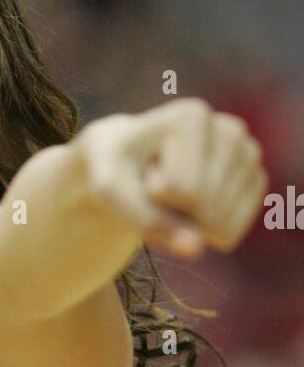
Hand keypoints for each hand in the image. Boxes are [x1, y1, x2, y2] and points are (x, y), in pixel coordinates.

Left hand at [71, 97, 267, 257]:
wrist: (128, 168)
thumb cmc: (115, 173)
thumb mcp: (111, 193)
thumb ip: (147, 220)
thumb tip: (195, 249)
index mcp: (193, 117)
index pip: (183, 191)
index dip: (154, 195)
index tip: (143, 171)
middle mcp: (230, 131)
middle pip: (206, 208)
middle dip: (173, 211)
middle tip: (155, 185)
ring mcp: (248, 155)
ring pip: (221, 224)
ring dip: (188, 221)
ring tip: (172, 191)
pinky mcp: (255, 180)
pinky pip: (234, 230)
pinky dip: (206, 231)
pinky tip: (192, 203)